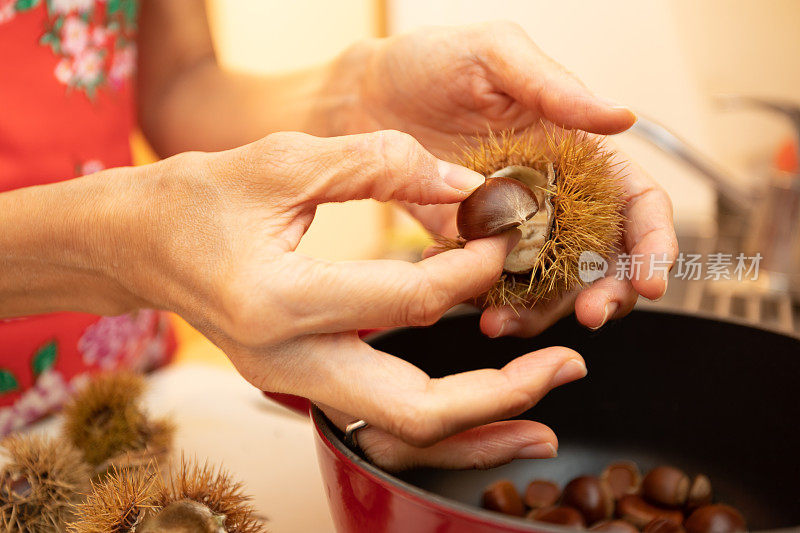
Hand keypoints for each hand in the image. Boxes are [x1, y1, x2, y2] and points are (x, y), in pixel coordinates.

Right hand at [107, 130, 586, 469]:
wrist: (135, 243)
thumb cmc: (194, 200)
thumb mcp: (283, 162)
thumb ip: (379, 165)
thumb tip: (462, 183)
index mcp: (278, 303)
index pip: (408, 300)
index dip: (473, 270)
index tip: (510, 238)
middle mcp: (285, 361)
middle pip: (412, 412)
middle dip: (500, 396)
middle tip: (563, 367)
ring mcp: (291, 383)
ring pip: (399, 432)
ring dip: (476, 429)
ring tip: (543, 421)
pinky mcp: (298, 382)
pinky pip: (379, 418)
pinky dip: (436, 420)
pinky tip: (481, 410)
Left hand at [342, 22, 676, 334]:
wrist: (364, 94)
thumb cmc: (433, 62)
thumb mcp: (497, 55)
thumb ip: (556, 88)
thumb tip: (622, 116)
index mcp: (575, 155)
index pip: (635, 203)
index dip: (652, 242)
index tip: (649, 280)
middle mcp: (549, 197)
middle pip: (600, 259)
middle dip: (605, 294)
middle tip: (588, 315)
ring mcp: (508, 227)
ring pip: (545, 286)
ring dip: (537, 312)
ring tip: (503, 321)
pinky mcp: (466, 245)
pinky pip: (486, 285)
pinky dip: (482, 300)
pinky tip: (464, 298)